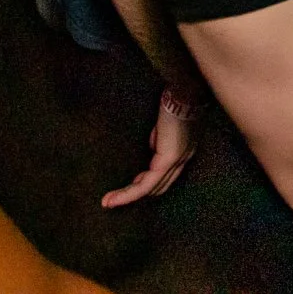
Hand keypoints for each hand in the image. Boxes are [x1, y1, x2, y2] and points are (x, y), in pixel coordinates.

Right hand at [101, 93, 198, 207]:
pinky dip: (130, 193)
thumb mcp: (164, 125)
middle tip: (113, 199)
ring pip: (151, 188)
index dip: (147, 183)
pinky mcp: (168, 160)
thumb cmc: (172, 101)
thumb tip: (151, 149)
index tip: (129, 185)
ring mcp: (178, 161)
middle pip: (159, 187)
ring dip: (128, 197)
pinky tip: (114, 199)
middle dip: (135, 194)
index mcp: (184, 150)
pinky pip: (147, 184)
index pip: (166, 176)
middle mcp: (184, 159)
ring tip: (108, 202)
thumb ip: (159, 140)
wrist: (182, 90)